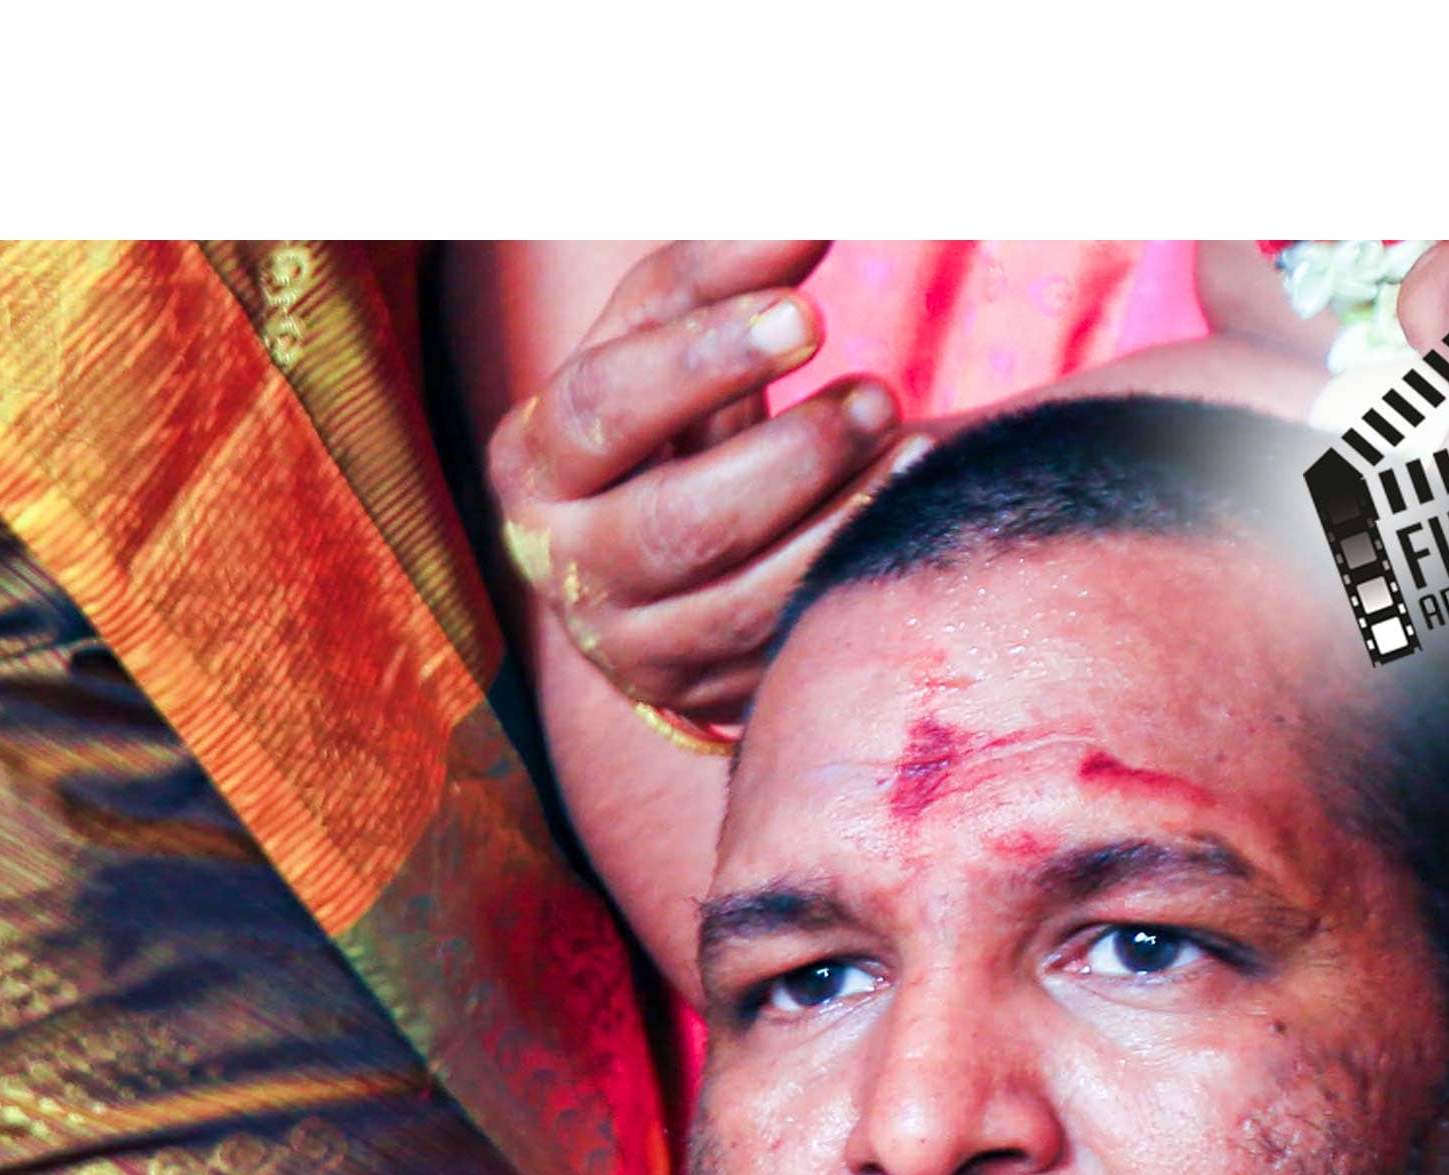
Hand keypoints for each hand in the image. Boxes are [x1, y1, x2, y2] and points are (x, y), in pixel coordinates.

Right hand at [483, 241, 908, 730]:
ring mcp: (625, 642)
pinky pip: (780, 643)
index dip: (702, 361)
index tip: (809, 314)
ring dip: (840, 516)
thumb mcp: (677, 329)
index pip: (601, 410)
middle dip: (790, 458)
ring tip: (912, 444)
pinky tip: (907, 507)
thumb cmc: (677, 411)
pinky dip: (850, 571)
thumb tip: (803, 210)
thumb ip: (724, 268)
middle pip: (669, 524)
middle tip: (879, 394)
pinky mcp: (693, 690)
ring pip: (734, 597)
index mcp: (536, 459)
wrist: (669, 543)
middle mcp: (561, 564)